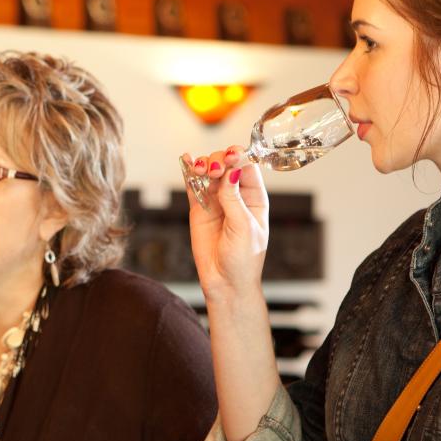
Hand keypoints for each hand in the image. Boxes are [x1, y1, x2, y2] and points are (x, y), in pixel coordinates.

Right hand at [182, 146, 269, 301]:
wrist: (225, 284)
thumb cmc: (244, 260)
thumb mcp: (244, 228)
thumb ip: (234, 199)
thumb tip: (230, 171)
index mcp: (254, 198)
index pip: (247, 167)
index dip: (239, 157)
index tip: (230, 156)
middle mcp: (236, 196)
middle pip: (227, 165)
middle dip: (219, 160)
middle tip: (214, 170)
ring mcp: (216, 201)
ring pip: (209, 172)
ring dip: (204, 164)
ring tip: (199, 169)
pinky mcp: (199, 209)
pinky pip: (193, 186)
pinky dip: (189, 172)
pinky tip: (186, 160)